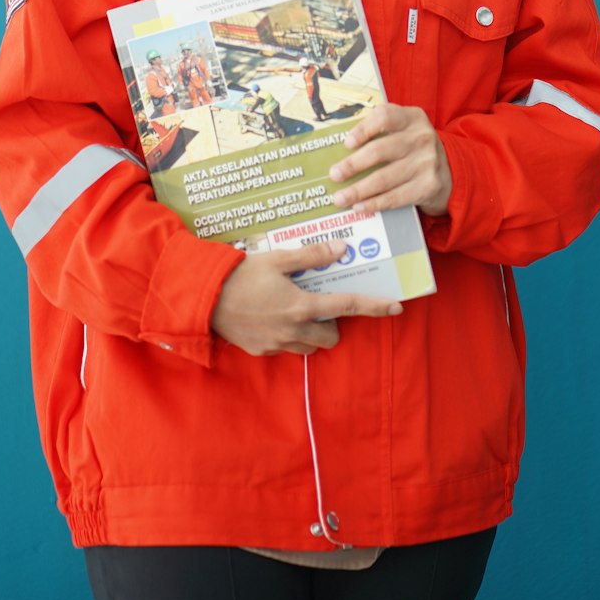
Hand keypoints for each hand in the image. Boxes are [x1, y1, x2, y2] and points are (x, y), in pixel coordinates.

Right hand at [210, 239, 402, 356]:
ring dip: (311, 331)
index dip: (375, 307)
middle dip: (332, 323)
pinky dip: (288, 335)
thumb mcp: (277, 259)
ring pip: (310, 345)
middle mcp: (294, 329)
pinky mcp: (262, 351)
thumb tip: (341, 248)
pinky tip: (272, 316)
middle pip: (331, 336)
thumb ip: (311, 256)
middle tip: (317, 302)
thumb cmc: (240, 274)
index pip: (347, 307)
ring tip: (293, 308)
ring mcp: (277, 344)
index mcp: (302, 305)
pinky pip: (287, 347)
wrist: (204, 298)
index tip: (396, 307)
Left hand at [329, 103, 452, 217]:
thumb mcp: (405, 129)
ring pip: (385, 178)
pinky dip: (374, 203)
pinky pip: (395, 197)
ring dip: (358, 190)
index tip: (346, 143)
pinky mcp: (428, 186)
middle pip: (380, 151)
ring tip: (339, 197)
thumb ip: (381, 131)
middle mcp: (421, 138)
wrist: (451, 171)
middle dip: (353, 165)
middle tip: (334, 174)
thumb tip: (341, 149)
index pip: (385, 116)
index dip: (364, 129)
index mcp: (412, 118)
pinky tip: (359, 206)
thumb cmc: (415, 148)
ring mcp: (427, 163)